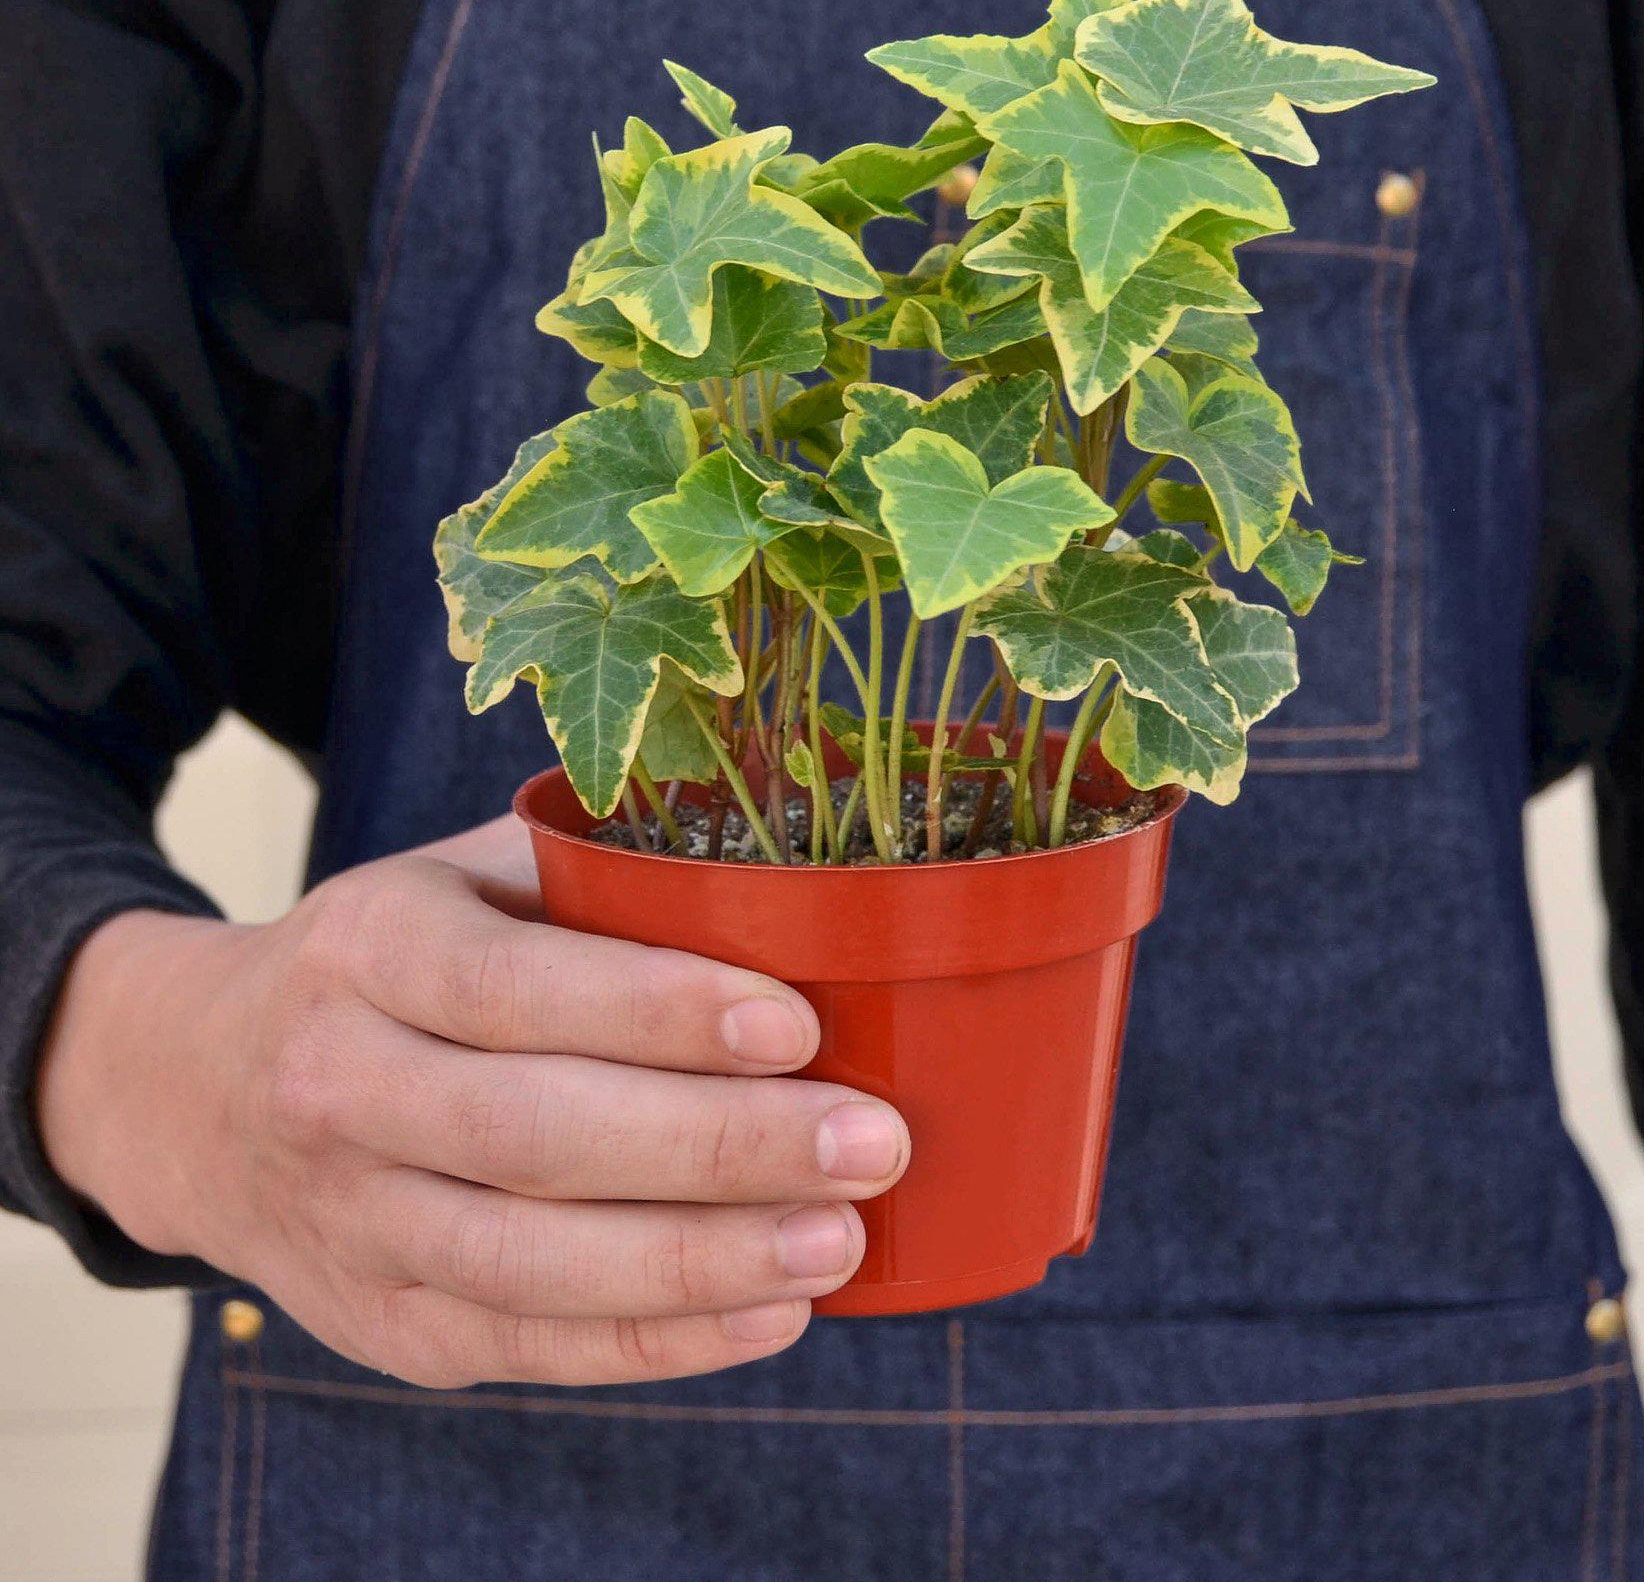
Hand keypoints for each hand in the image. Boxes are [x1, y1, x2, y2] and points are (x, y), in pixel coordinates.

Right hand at [36, 816, 907, 1388]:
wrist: (199, 1090)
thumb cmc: (390, 961)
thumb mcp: (459, 878)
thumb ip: (594, 875)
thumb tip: (792, 889)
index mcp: (368, 949)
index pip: (516, 986)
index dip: (659, 1010)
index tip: (799, 1026)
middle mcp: (338, 1087)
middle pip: (534, 1134)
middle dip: (719, 1145)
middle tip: (869, 1142)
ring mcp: (350, 1222)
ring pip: (532, 1260)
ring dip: (703, 1260)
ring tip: (838, 1239)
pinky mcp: (381, 1323)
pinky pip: (528, 1343)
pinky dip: (657, 1341)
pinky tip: (770, 1313)